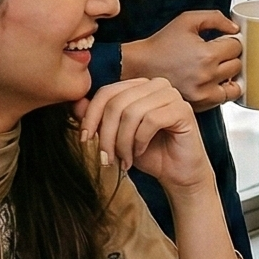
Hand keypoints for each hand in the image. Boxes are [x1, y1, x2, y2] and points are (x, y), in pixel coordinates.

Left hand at [72, 78, 211, 189]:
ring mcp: (172, 95)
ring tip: (124, 159)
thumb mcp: (116, 135)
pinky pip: (151, 120)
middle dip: (106, 135)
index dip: (91, 116)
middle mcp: (156, 85)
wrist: (177, 174)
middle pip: (117, 103)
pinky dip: (139, 141)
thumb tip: (75, 104)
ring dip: (122, 142)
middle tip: (106, 158)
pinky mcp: (183, 110)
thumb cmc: (148, 153)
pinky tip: (140, 152)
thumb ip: (98, 118)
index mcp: (139, 86)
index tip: (84, 140)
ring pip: (132, 112)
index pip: (107, 92)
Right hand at [122, 10, 242, 111]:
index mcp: (207, 55)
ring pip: (235, 84)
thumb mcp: (187, 20)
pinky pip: (224, 99)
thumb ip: (215, 18)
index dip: (230, 41)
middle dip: (229, 57)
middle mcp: (207, 76)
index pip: (236, 47)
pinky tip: (210, 81)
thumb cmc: (161, 45)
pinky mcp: (199, 104)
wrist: (139, 66)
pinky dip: (221, 90)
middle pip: (238, 65)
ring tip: (215, 69)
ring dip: (229, 76)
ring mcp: (203, 93)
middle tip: (215, 54)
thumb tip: (235, 28)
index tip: (220, 42)